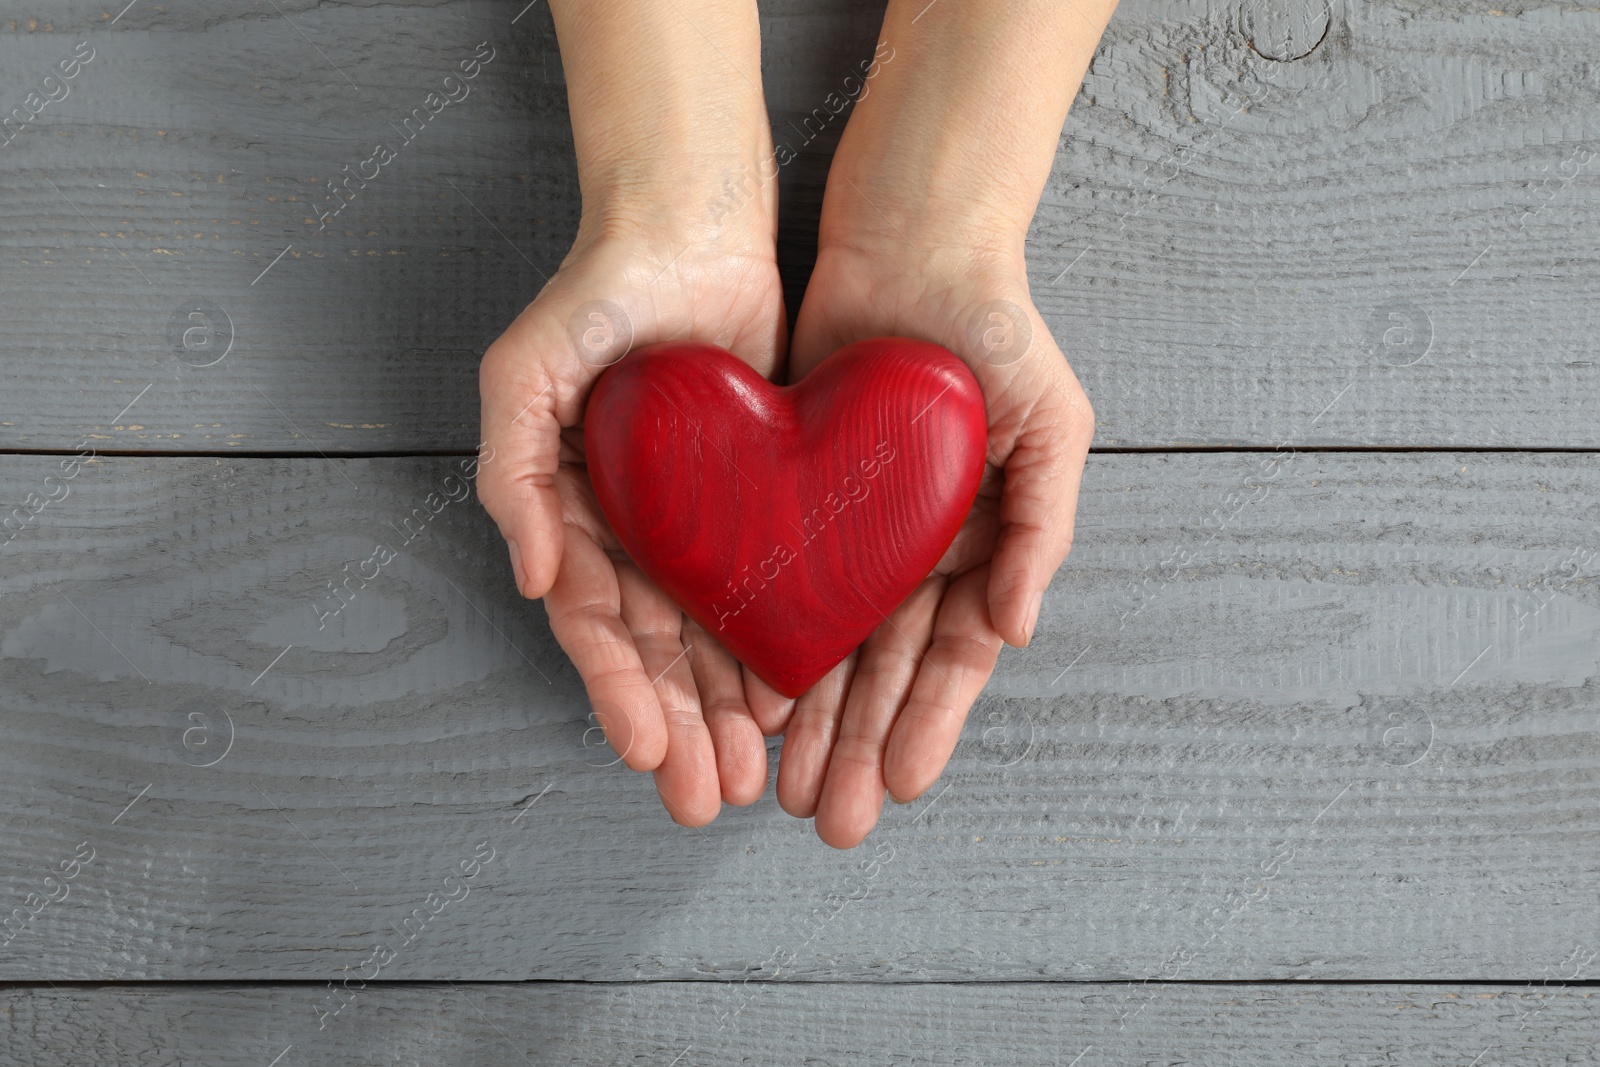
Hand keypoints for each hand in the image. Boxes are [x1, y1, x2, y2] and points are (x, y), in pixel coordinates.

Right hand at [478, 226, 785, 826]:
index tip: (644, 751)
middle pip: (654, 652)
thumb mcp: (523, 372)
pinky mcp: (761, 504)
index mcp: (572, 516)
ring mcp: (697, 525)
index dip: (615, 692)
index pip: (593, 624)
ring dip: (725, 711)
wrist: (691, 228)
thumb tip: (527, 579)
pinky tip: (794, 701)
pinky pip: (768, 589)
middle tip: (703, 797)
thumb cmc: (595, 294)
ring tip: (751, 774)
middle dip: (676, 729)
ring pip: (712, 638)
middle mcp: (632, 534)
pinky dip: (776, 647)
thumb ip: (510, 473)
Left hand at [763, 0, 1113, 847]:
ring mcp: (853, 533)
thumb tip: (1017, 631)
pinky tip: (744, 700)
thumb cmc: (997, 328)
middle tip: (829, 820)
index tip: (897, 786)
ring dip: (809, 721)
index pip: (951, 659)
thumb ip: (1040, 527)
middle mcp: (914, 554)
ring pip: (826, 646)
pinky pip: (775, 586)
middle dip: (857, 748)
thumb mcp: (1051, 423)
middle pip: (881, 672)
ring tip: (781, 786)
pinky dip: (763, 645)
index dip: (926, 724)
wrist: (911, 243)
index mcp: (978, 548)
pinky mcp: (793, 500)